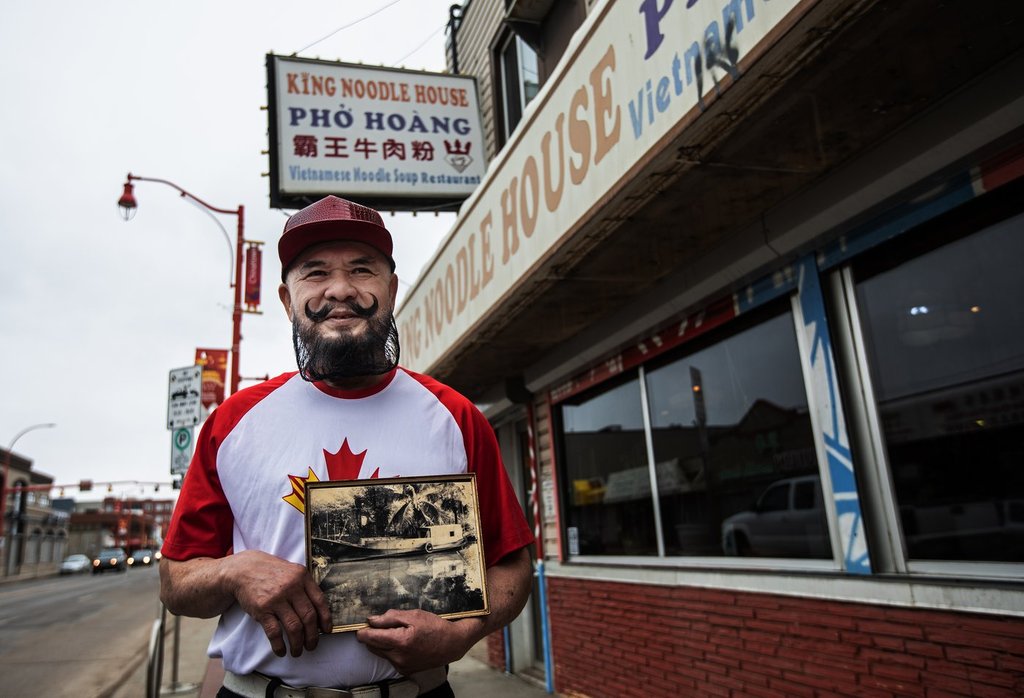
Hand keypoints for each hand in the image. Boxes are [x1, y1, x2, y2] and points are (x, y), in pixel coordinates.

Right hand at [223, 550, 331, 657]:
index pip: (320, 601)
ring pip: (294, 627)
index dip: (326, 619)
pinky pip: (274, 632)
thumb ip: (306, 587)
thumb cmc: (272, 573)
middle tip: (312, 646)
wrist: (244, 569)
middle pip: (308, 617)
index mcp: (302, 577)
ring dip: (298, 644)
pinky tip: (281, 651)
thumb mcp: (293, 572)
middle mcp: (291, 587)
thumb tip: (319, 613)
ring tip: (297, 651)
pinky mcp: (262, 609)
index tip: (327, 631)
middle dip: (312, 636)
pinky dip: (279, 645)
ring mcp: (276, 599)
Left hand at [355, 609, 482, 674]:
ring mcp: (401, 666)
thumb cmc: (435, 627)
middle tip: (381, 626)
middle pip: (372, 646)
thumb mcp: (414, 615)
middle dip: (372, 636)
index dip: (363, 630)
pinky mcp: (405, 670)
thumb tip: (372, 620)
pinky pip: (390, 659)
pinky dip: (391, 651)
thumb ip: (390, 617)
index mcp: (399, 641)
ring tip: (395, 633)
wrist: (452, 644)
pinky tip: (403, 643)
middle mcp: (398, 657)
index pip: (369, 638)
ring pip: (380, 653)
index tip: (363, 625)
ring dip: (381, 643)